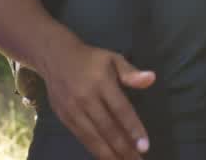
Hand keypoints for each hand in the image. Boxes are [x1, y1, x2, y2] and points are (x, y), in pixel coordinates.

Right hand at [41, 40, 155, 159]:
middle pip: (107, 128)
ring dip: (110, 154)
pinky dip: (95, 150)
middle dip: (124, 149)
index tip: (145, 146)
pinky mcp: (64, 117)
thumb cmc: (90, 59)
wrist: (55, 56)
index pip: (120, 109)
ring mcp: (73, 110)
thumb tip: (151, 79)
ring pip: (93, 138)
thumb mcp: (113, 59)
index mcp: (101, 82)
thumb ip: (131, 72)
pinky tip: (107, 157)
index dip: (133, 129)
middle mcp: (86, 98)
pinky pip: (82, 138)